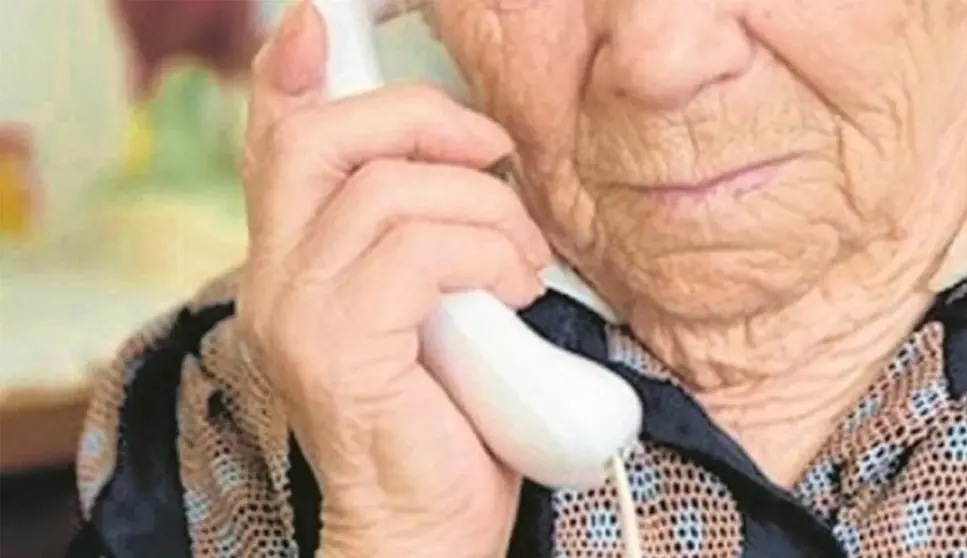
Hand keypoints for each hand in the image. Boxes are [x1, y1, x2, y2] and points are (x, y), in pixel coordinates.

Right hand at [235, 2, 550, 555]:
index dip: (292, 76)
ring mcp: (299, 314)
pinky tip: (512, 290)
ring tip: (522, 262)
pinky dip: (486, 253)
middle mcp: (278, 279)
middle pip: (324, 139)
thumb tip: (474, 170)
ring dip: (484, 210)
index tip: (314, 24)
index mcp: (298, 261)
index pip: (276, 144)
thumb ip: (427, 239)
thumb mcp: (437, 306)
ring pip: (388, 191)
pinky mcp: (338, 349)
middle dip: (421, 120)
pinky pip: (419, 250)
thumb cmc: (446, 415)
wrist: (428, 525)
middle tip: (493, 154)